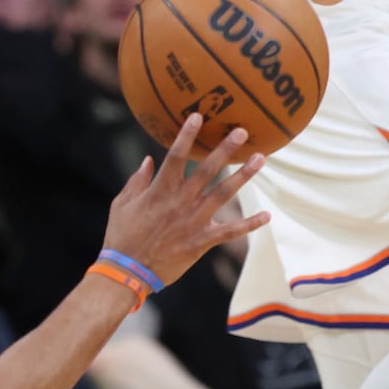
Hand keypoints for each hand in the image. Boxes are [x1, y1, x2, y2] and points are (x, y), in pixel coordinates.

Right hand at [101, 117, 270, 285]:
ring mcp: (193, 222)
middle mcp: (180, 202)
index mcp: (159, 191)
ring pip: (223, 194)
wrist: (128, 271)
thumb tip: (148, 160)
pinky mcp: (202, 241)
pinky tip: (267, 215)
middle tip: (242, 132)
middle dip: (225, 149)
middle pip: (207, 170)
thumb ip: (137, 181)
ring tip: (260, 159)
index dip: (187, 135)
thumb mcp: (122, 204)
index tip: (198, 117)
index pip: (175, 156)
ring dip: (243, 176)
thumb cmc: (121, 236)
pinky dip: (249, 224)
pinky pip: (230, 231)